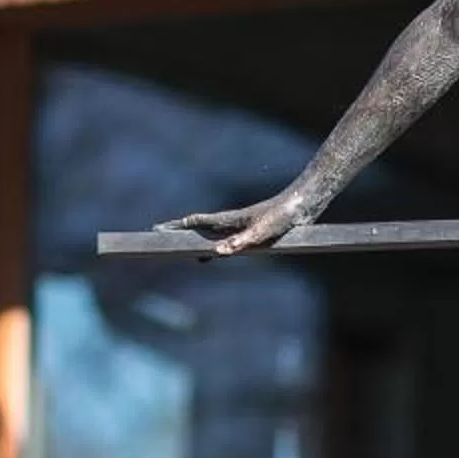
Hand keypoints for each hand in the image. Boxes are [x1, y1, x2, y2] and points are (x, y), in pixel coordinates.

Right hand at [155, 183, 325, 256]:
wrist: (302, 205)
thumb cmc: (282, 217)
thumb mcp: (260, 233)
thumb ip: (240, 243)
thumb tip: (217, 253)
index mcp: (229, 220)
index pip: (196, 222)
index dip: (176, 226)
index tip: (157, 229)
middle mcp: (232, 222)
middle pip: (200, 228)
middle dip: (181, 232)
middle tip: (163, 237)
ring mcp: (242, 225)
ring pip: (213, 235)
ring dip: (198, 241)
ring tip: (187, 252)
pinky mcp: (253, 230)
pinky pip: (227, 240)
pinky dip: (217, 246)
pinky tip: (220, 253)